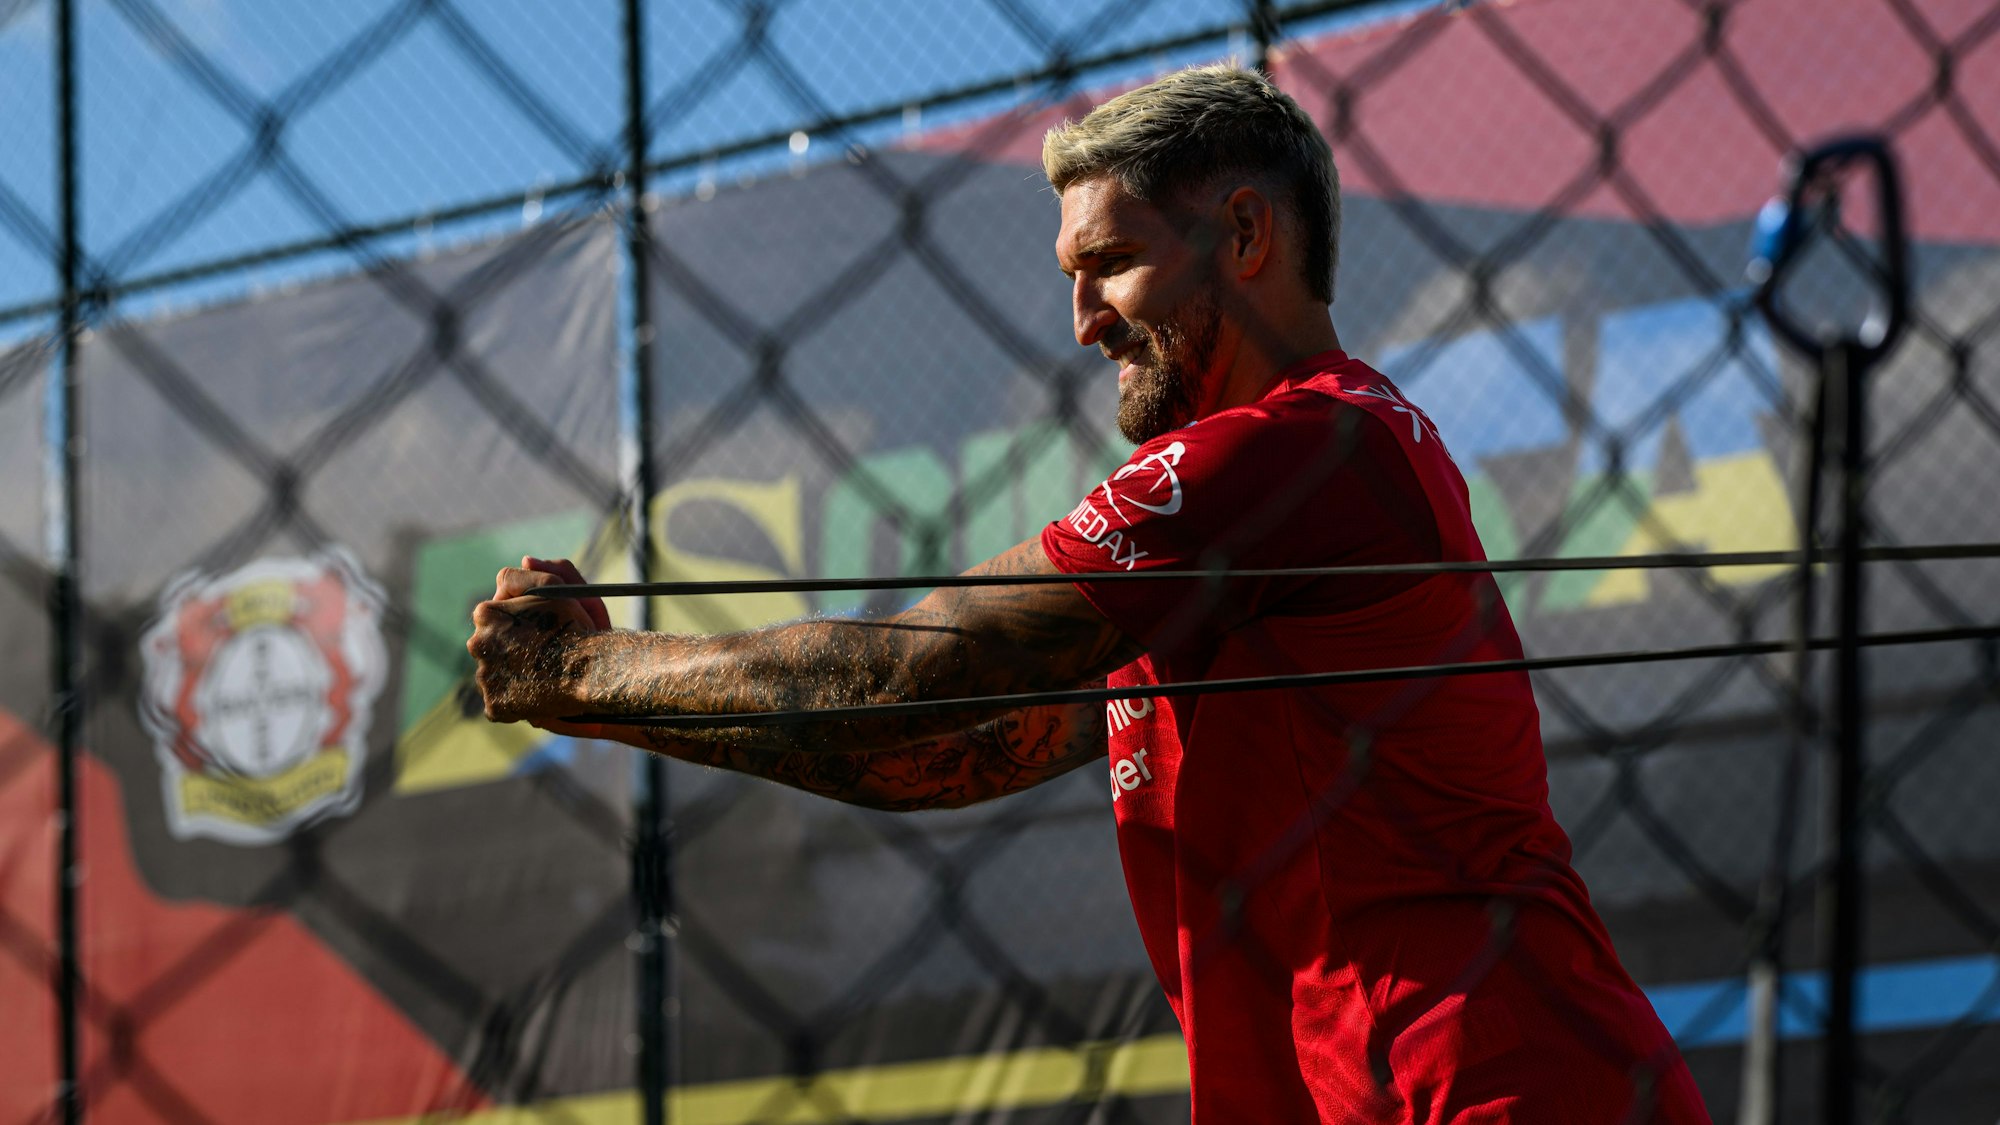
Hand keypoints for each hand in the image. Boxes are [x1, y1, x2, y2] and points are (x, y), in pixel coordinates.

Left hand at [468, 561, 602, 735]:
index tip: (539, 629)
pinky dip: (517, 699)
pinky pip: (502, 700)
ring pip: (497, 673)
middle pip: (492, 644)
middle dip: (512, 647)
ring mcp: (484, 678)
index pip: (495, 614)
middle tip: (541, 654)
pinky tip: (539, 693)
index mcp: (486, 614)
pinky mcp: (494, 706)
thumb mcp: (558, 587)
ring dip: (514, 673)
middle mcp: (477, 644)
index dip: (520, 621)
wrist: (591, 671)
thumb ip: (536, 572)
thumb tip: (523, 560)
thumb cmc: (577, 626)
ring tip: (545, 675)